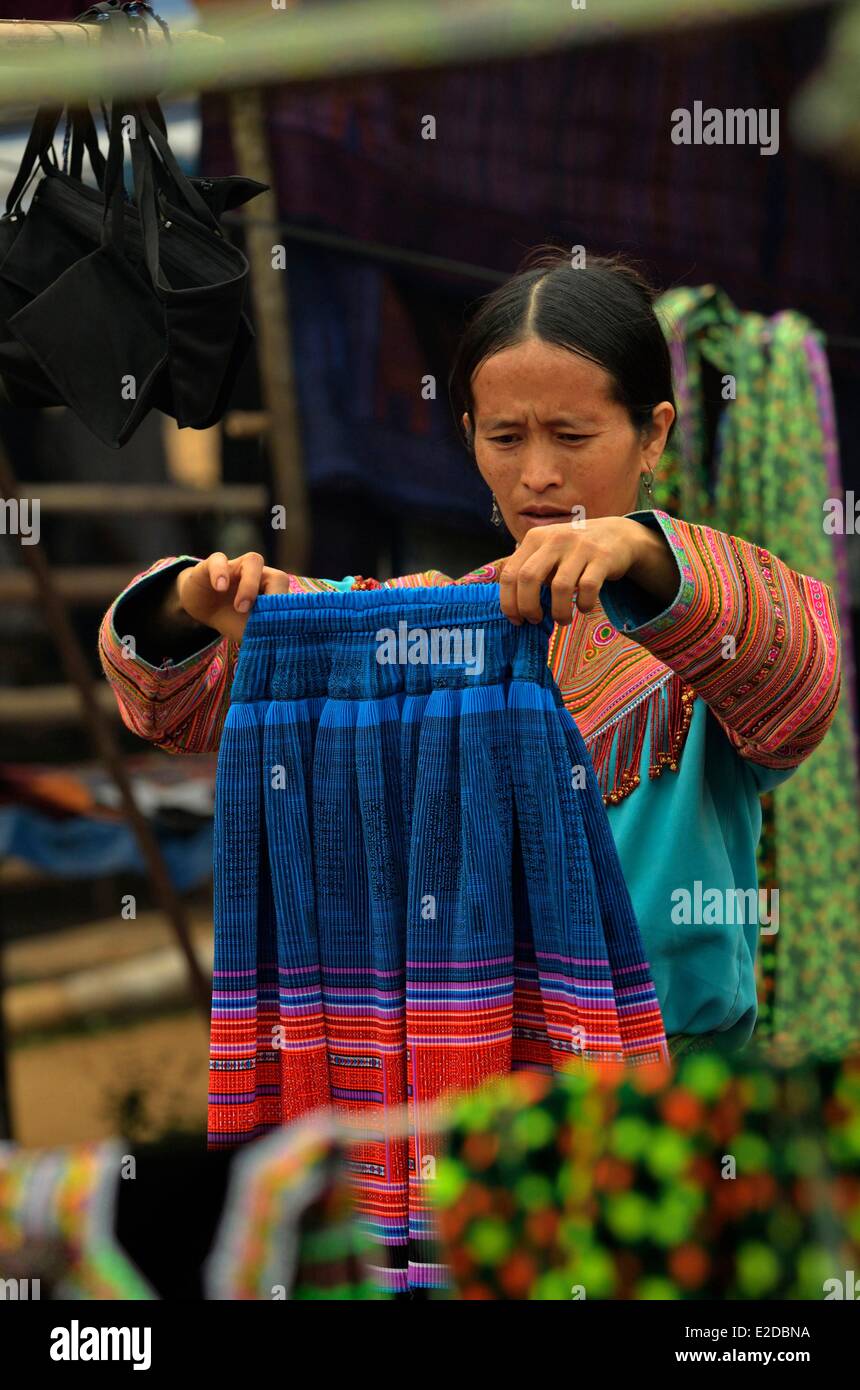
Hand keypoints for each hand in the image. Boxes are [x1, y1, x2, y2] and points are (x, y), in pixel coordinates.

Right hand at [174, 552, 292, 643]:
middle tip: (260, 618)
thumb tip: (278, 643)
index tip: (279, 627)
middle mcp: (259, 577)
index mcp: (271, 592)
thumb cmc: (232, 618)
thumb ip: (263, 633)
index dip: (286, 608)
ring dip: (250, 584)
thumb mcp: (247, 631)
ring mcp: (237, 567)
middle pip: (277, 576)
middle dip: (273, 596)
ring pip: (254, 561)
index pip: (289, 596)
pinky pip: (219, 560)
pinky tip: (219, 588)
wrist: (203, 609)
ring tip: (240, 607)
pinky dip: (221, 572)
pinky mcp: (213, 564)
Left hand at [498, 516, 675, 625]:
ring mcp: (579, 547)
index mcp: (535, 538)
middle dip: (528, 607)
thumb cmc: (575, 551)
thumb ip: (531, 568)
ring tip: (563, 619)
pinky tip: (584, 608)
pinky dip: (584, 605)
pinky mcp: (602, 557)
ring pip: (560, 587)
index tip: (516, 619)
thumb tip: (513, 607)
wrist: (618, 535)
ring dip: (559, 612)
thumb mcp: (549, 550)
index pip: (511, 573)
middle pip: (529, 577)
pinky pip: (588, 588)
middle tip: (535, 620)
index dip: (509, 601)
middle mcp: (555, 539)